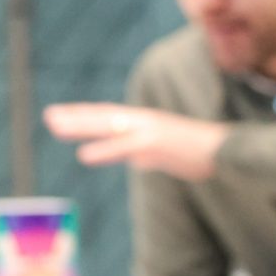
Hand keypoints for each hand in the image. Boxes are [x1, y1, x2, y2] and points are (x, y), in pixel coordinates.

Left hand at [43, 102, 225, 182]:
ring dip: (80, 126)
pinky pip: (124, 147)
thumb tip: (138, 160)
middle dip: (75, 117)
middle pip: (102, 117)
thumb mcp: (169, 154)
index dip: (85, 116)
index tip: (62, 115)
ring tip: (56, 127)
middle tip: (49, 116)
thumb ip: (150, 155)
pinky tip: (84, 154)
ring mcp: (148, 131)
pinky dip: (103, 150)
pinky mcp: (155, 144)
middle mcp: (143, 121)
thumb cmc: (201, 154)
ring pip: (107, 126)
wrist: (227, 151)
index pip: (109, 116)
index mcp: (146, 122)